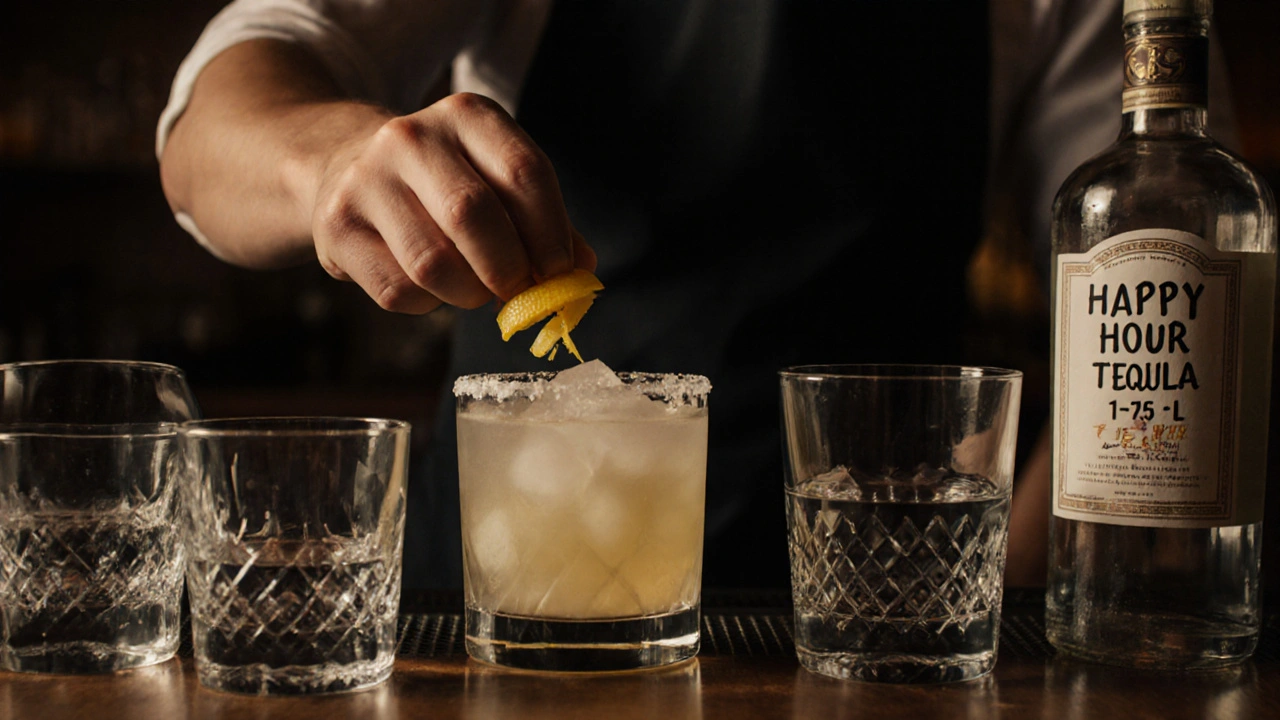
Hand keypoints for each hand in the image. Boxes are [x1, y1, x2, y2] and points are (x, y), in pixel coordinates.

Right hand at [312, 93, 595, 313]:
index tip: (562, 271)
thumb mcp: (498, 179)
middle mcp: (410, 137)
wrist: (345, 166)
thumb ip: (546, 223)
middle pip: (472, 215)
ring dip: (469, 294)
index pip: (524, 173)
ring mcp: (365, 180)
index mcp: (467, 115)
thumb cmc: (446, 183)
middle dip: (509, 269)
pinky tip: (432, 288)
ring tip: (477, 290)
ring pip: (432, 263)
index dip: (551, 234)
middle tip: (520, 292)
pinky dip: (428, 304)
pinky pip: (397, 290)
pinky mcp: (336, 227)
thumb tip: (580, 275)